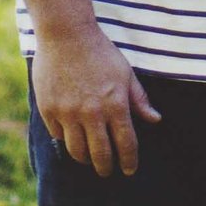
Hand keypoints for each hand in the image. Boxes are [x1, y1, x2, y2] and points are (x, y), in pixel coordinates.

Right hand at [32, 18, 158, 176]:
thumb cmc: (99, 51)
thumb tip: (155, 120)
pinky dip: (66, 137)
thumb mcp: (125, 72)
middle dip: (106, 168)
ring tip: (89, 158)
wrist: (65, 34)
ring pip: (77, 150)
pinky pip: (58, 134)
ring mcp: (68, 112)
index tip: (130, 169)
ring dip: (85, 158)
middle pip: (100, 155)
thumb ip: (139, 99)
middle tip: (107, 171)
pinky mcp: (49, 109)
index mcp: (115, 104)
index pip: (126, 145)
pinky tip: (71, 134)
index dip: (129, 161)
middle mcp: (92, 113)